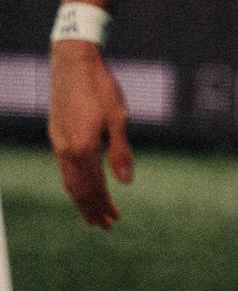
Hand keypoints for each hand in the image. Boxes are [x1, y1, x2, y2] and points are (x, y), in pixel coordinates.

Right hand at [48, 42, 133, 228]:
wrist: (73, 65)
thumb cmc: (101, 89)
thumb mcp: (118, 118)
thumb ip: (121, 152)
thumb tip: (126, 182)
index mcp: (83, 148)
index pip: (93, 188)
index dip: (103, 206)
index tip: (113, 221)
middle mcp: (67, 150)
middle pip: (78, 190)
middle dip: (92, 209)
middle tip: (105, 225)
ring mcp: (59, 143)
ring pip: (68, 181)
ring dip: (82, 199)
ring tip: (93, 214)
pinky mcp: (57, 136)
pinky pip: (64, 169)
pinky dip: (73, 183)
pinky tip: (81, 186)